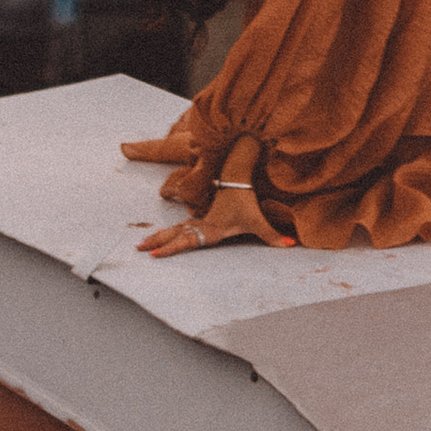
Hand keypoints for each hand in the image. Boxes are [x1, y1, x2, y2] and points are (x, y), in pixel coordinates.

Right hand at [137, 141, 289, 258]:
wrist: (237, 175)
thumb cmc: (247, 199)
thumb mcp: (258, 220)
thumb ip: (273, 235)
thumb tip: (292, 245)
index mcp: (211, 228)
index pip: (188, 240)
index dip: (172, 248)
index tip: (155, 255)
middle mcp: (202, 224)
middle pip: (175, 234)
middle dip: (157, 242)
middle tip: (138, 249)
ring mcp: (199, 219)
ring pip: (175, 229)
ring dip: (159, 236)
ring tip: (142, 244)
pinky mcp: (201, 215)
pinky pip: (181, 225)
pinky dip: (169, 232)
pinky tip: (160, 236)